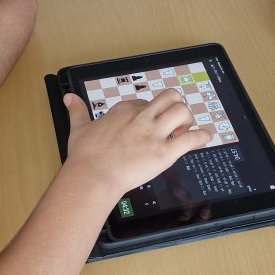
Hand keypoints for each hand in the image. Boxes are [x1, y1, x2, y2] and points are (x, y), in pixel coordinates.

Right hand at [62, 89, 212, 199]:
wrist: (92, 177)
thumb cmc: (85, 156)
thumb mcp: (79, 128)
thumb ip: (77, 111)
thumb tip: (68, 97)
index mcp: (124, 110)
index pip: (146, 102)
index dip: (151, 112)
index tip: (151, 122)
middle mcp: (142, 117)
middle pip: (170, 97)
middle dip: (176, 106)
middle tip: (175, 122)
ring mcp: (154, 134)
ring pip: (182, 111)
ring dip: (189, 119)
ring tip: (185, 130)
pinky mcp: (164, 153)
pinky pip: (191, 139)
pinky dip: (202, 137)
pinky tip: (206, 138)